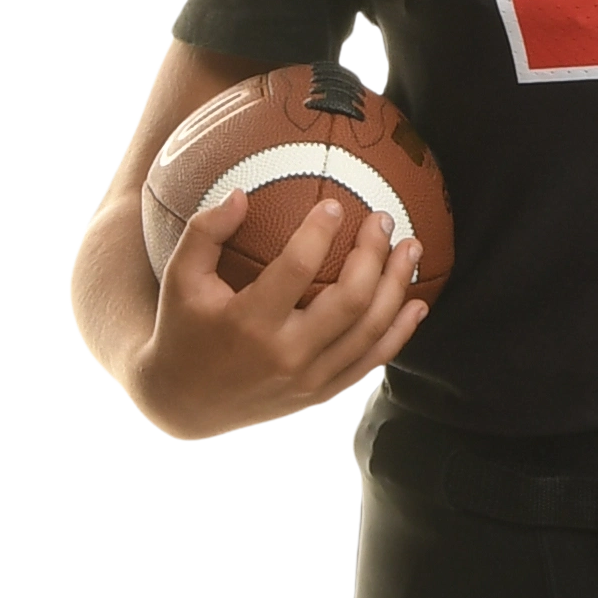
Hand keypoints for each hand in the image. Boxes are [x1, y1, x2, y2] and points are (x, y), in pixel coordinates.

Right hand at [133, 183, 427, 438]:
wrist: (184, 405)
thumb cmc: (182, 330)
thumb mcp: (180, 279)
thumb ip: (205, 231)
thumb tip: (243, 192)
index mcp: (249, 322)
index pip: (297, 268)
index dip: (320, 231)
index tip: (334, 204)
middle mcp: (285, 355)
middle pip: (350, 300)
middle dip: (374, 254)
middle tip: (383, 219)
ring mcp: (308, 380)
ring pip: (370, 331)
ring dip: (397, 286)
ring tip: (411, 248)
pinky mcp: (321, 395)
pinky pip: (372, 363)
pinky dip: (399, 333)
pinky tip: (416, 303)